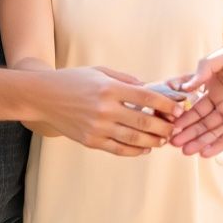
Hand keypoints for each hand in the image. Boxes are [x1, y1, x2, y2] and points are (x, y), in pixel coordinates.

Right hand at [36, 67, 181, 155]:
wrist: (43, 97)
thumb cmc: (72, 80)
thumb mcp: (99, 72)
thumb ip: (125, 80)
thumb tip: (148, 89)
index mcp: (109, 88)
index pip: (146, 97)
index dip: (166, 104)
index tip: (179, 109)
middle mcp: (105, 109)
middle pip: (143, 120)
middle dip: (164, 126)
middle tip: (175, 128)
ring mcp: (97, 127)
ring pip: (133, 138)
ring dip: (153, 141)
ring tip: (163, 140)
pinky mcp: (90, 141)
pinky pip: (118, 149)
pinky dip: (134, 150)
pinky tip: (144, 148)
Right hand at [169, 42, 222, 155]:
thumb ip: (207, 65)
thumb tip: (187, 85)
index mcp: (214, 82)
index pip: (191, 96)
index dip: (179, 106)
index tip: (164, 115)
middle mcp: (220, 99)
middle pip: (198, 116)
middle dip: (184, 128)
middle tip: (169, 138)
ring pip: (209, 129)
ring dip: (196, 139)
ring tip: (182, 149)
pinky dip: (215, 145)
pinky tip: (202, 152)